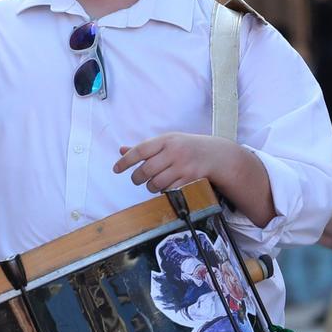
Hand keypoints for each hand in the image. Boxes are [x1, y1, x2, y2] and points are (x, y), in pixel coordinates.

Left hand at [113, 133, 239, 193]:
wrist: (215, 155)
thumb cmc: (185, 147)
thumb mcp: (167, 142)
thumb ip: (145, 148)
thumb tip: (122, 150)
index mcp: (166, 140)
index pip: (140, 151)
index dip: (125, 161)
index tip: (116, 169)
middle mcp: (174, 152)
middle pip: (146, 170)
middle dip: (137, 178)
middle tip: (137, 179)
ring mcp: (183, 167)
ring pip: (156, 183)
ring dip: (150, 186)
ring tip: (153, 182)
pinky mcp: (190, 180)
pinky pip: (168, 191)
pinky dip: (164, 191)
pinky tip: (166, 185)